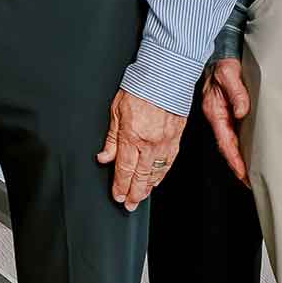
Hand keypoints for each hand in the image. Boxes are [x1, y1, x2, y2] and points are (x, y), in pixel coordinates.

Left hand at [95, 89, 186, 209]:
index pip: (124, 170)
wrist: (165, 77)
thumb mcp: (116, 111)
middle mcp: (150, 144)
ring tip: (140, 197)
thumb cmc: (140, 88)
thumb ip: (111, 138)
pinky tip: (157, 180)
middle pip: (141, 177)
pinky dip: (162, 174)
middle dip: (134, 194)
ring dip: (148, 188)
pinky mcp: (177, 139)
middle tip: (129, 205)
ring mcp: (165, 143)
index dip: (120, 186)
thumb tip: (104, 157)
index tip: (117, 196)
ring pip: (156, 173)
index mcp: (132, 137)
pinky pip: (169, 163)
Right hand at [200, 58, 253, 186]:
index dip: (234, 159)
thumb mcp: (229, 73)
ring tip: (249, 173)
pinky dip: (239, 145)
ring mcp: (221, 113)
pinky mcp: (226, 110)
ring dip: (238, 157)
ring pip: (229, 141)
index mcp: (215, 110)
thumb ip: (236, 92)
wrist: (217, 51)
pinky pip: (232, 132)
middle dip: (236, 165)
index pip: (225, 141)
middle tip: (248, 181)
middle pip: (226, 146)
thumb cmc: (221, 62)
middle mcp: (217, 115)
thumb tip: (242, 111)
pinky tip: (247, 150)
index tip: (242, 173)